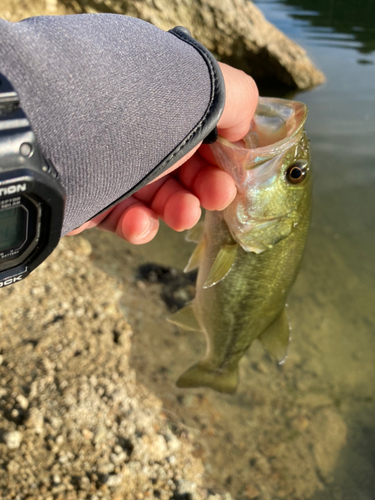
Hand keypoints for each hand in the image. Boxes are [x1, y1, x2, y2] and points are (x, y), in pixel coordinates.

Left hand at [67, 63, 257, 242]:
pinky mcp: (94, 199)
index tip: (235, 174)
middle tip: (216, 196)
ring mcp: (115, 167)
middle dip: (207, 187)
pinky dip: (138, 226)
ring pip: (159, 198)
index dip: (223, 156)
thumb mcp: (204, 90)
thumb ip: (238, 99)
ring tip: (181, 213)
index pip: (203, 134)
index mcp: (164, 104)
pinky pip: (124, 218)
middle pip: (183, 169)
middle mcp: (139, 133)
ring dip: (178, 209)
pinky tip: (139, 223)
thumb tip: (243, 124)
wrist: (61, 138)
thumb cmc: (140, 114)